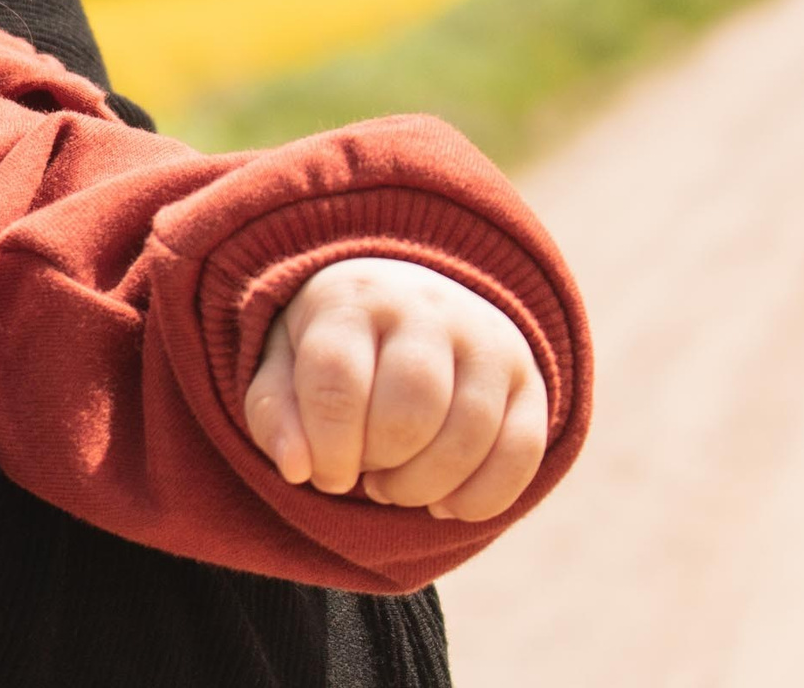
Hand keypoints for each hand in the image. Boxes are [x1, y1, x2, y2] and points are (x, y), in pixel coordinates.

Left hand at [242, 256, 546, 521]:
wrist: (406, 305)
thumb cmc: (333, 351)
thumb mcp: (284, 368)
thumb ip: (274, 415)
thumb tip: (296, 468)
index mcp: (351, 299)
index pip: (338, 381)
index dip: (329, 449)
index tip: (325, 475)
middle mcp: (426, 308)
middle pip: (411, 410)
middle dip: (382, 465)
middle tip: (366, 474)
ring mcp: (486, 339)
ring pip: (470, 434)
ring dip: (425, 486)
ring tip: (395, 487)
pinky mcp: (529, 378)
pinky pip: (522, 451)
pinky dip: (482, 498)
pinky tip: (445, 504)